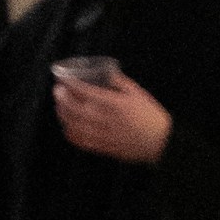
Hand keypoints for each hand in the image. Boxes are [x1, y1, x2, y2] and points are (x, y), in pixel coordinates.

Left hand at [53, 62, 173, 164]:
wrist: (162, 142)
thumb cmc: (151, 116)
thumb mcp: (138, 93)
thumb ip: (120, 82)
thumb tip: (106, 71)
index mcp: (115, 103)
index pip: (85, 92)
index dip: (71, 84)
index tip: (63, 78)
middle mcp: (106, 119)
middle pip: (74, 108)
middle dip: (62, 98)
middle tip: (57, 91)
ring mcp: (104, 135)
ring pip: (74, 125)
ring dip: (63, 115)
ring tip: (60, 107)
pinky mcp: (104, 147)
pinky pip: (81, 142)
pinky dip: (71, 133)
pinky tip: (67, 126)